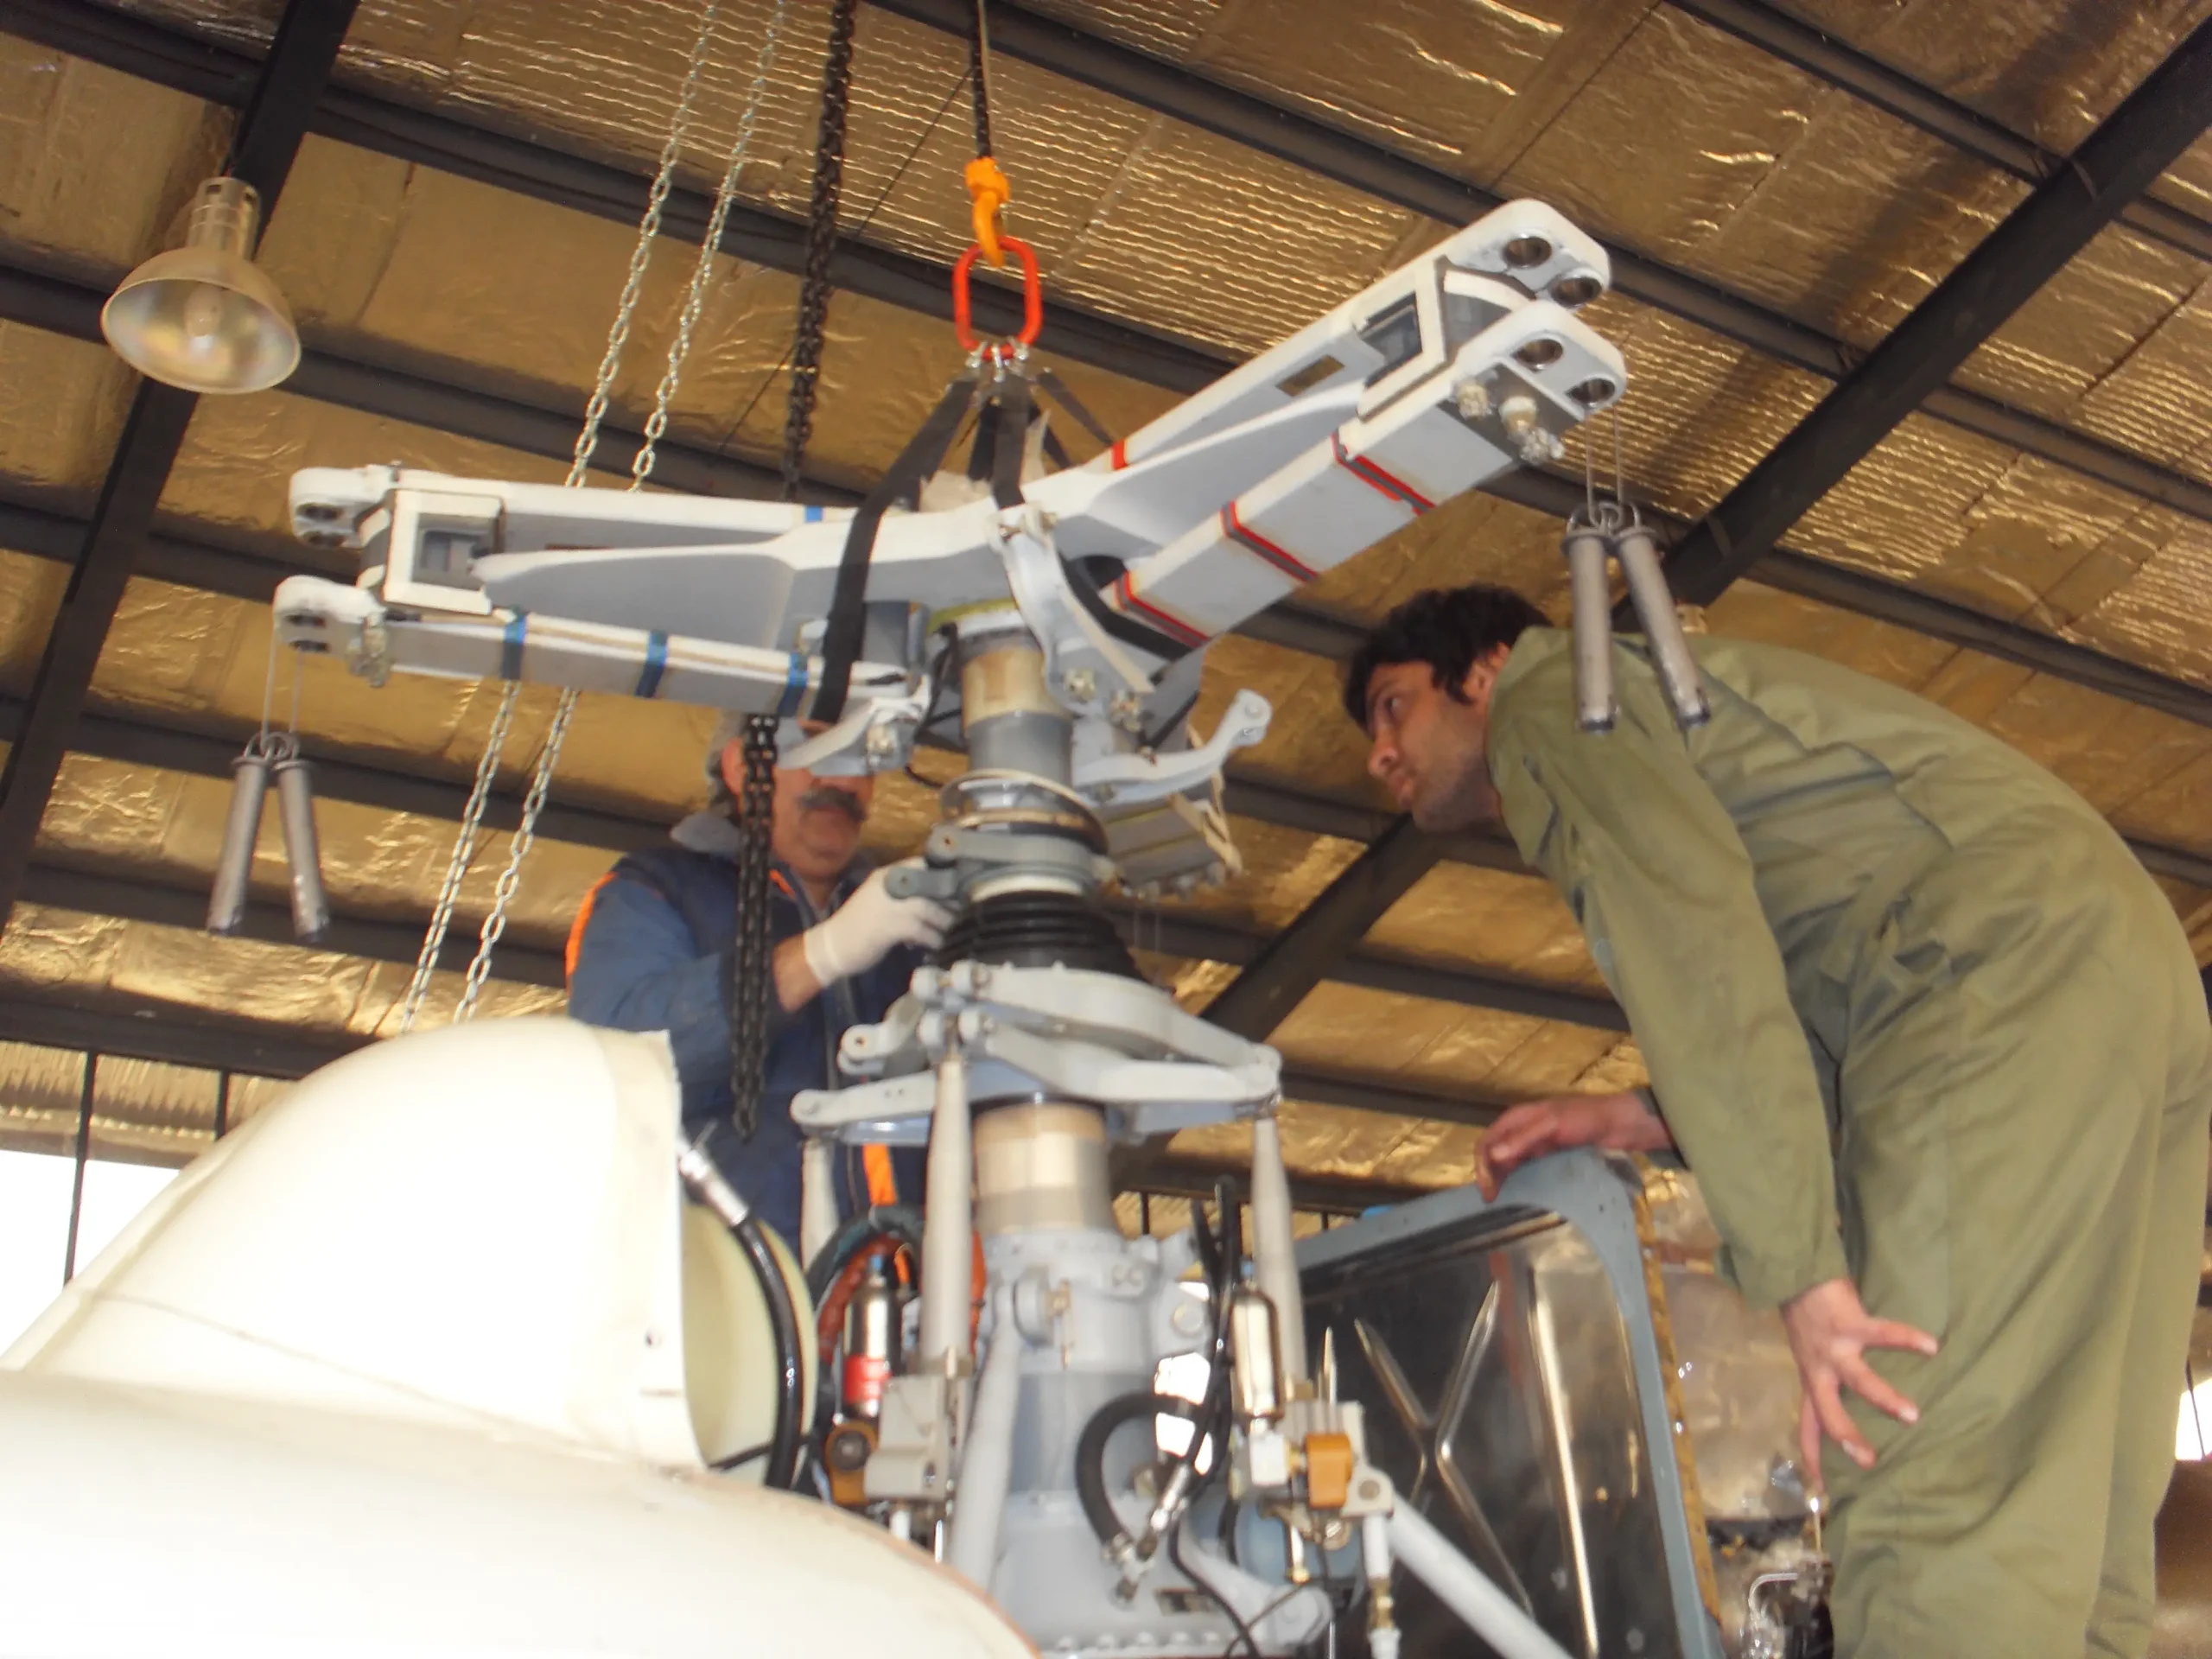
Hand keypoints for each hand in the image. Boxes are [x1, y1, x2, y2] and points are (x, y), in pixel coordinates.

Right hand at [802, 859, 951, 984]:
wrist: (831, 946)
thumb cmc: (858, 927)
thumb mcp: (882, 903)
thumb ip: (905, 897)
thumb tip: (940, 902)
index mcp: (887, 875)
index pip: (922, 865)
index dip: (944, 875)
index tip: (961, 887)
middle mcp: (889, 884)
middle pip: (932, 886)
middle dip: (951, 900)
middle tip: (966, 911)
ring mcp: (890, 903)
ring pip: (930, 909)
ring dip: (946, 923)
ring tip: (955, 931)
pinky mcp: (891, 926)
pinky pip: (923, 930)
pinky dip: (934, 939)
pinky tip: (939, 946)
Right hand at [1476, 1091, 1674, 1199]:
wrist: (1619, 1124)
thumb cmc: (1586, 1119)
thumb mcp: (1552, 1126)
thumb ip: (1523, 1139)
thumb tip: (1493, 1156)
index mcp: (1518, 1117)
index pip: (1487, 1141)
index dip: (1482, 1165)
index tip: (1488, 1190)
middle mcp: (1522, 1129)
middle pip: (1495, 1152)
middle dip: (1489, 1174)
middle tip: (1492, 1200)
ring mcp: (1536, 1142)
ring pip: (1509, 1161)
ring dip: (1502, 1177)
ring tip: (1500, 1199)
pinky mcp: (1549, 1153)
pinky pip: (1526, 1166)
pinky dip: (1518, 1178)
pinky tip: (1520, 1191)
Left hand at [1780, 1276, 1938, 1479]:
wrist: (1795, 1278)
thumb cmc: (1810, 1321)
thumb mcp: (1812, 1359)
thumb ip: (1829, 1382)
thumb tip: (1857, 1408)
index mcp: (1812, 1381)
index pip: (1809, 1428)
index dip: (1814, 1458)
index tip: (1824, 1490)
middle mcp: (1820, 1370)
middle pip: (1829, 1413)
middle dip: (1848, 1439)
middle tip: (1872, 1462)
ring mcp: (1835, 1348)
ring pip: (1858, 1378)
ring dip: (1885, 1398)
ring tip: (1912, 1415)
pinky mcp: (1850, 1322)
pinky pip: (1882, 1331)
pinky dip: (1907, 1338)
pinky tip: (1931, 1346)